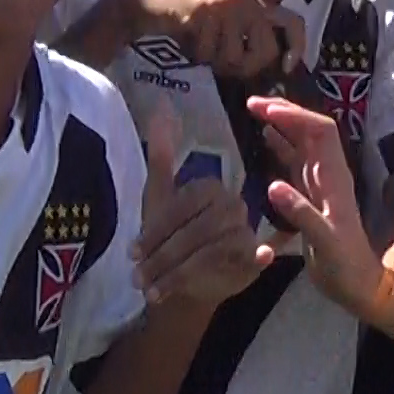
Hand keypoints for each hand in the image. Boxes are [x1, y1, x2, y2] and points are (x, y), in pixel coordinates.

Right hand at [122, 0, 304, 76]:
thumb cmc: (186, 14)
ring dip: (213, 60)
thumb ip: (245, 35)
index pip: (292, 22)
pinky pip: (207, 54)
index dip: (296, 46)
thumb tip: (267, 68)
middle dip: (243, 67)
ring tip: (199, 43)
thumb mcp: (223, 19)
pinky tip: (185, 37)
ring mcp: (226, 5)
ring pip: (233, 58)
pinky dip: (195, 55)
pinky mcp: (205, 12)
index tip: (286, 67)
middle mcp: (246, 0)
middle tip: (219, 62)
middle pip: (264, 52)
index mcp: (254, 1)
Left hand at [133, 104, 277, 306]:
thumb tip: (161, 102)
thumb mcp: (158, 196)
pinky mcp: (256, 256)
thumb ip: (161, 154)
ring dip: (179, 274)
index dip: (155, 230)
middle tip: (139, 279)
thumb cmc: (171, 236)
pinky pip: (258, 254)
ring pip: (212, 250)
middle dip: (163, 257)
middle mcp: (234, 204)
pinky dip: (260, 255)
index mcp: (210, 187)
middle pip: (196, 230)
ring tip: (153, 292)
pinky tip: (259, 258)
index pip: (181, 205)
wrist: (186, 281)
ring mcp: (246, 231)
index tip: (132, 254)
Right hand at [251, 96, 385, 312]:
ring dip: (281, 125)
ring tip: (254, 112)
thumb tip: (273, 186)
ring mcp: (319, 184)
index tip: (267, 108)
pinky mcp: (310, 196)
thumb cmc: (345, 265)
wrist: (357, 285)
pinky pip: (295, 163)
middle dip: (285, 112)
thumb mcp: (326, 242)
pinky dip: (280, 147)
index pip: (320, 131)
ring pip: (301, 144)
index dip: (296, 115)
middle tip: (252, 103)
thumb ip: (302, 214)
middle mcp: (328, 174)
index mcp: (335, 178)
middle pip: (310, 131)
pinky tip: (265, 140)